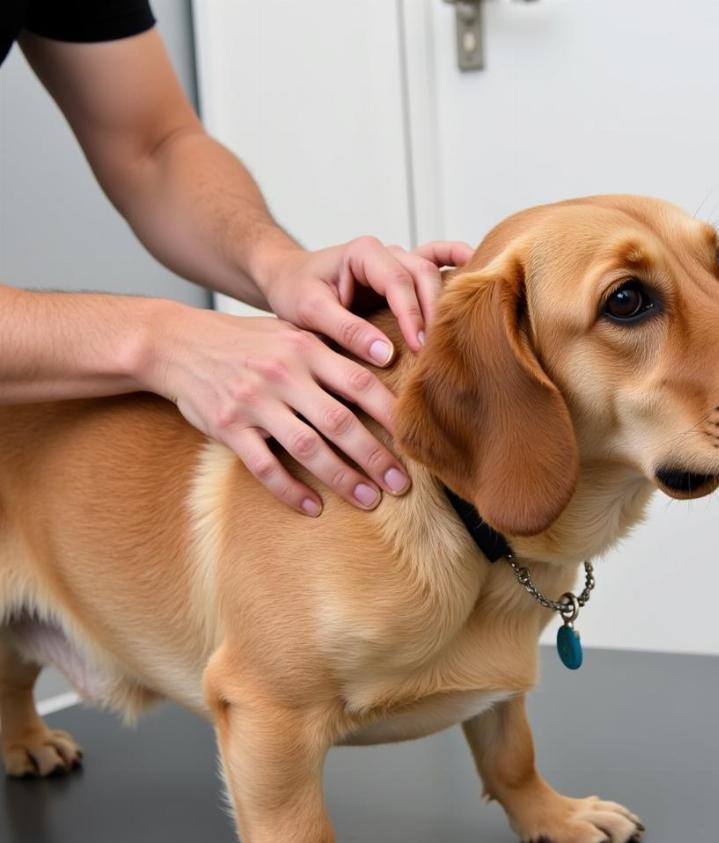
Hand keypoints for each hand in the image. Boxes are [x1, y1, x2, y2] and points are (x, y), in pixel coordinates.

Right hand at [144, 304, 411, 515]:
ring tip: (369, 501)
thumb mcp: (290, 333)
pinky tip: (313, 508)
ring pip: (307, 448)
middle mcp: (282, 375)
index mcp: (304, 349)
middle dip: (375, 456)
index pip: (359, 382)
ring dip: (342, 478)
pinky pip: (264, 466)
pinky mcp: (228, 427)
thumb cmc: (245, 341)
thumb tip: (387, 365)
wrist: (177, 343)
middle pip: (340, 421)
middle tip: (402, 484)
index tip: (416, 437)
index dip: (390, 412)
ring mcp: (254, 402)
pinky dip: (290, 490)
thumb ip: (331, 351)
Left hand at [259, 237, 473, 357]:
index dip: (412, 314)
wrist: (286, 279)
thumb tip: (387, 355)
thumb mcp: (311, 312)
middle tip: (437, 349)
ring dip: (446, 299)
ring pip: (433, 272)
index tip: (418, 347)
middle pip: (423, 275)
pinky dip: (455, 259)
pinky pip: (435, 259)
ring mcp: (396, 261)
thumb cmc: (294, 291)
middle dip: (434, 311)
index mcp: (363, 253)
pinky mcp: (400, 275)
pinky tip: (474, 264)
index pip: (397, 282)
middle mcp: (385, 252)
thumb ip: (347, 330)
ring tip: (457, 329)